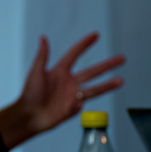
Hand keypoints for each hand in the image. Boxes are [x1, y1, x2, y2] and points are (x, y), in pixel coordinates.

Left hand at [0, 32, 125, 148]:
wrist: (28, 116)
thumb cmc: (29, 93)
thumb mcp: (35, 73)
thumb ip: (42, 56)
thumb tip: (42, 37)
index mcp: (59, 71)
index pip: (75, 54)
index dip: (84, 44)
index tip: (96, 35)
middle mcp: (69, 81)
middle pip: (92, 71)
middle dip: (107, 65)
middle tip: (122, 58)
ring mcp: (73, 95)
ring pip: (94, 88)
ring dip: (108, 85)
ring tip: (121, 81)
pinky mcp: (75, 107)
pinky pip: (81, 104)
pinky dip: (78, 104)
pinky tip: (67, 107)